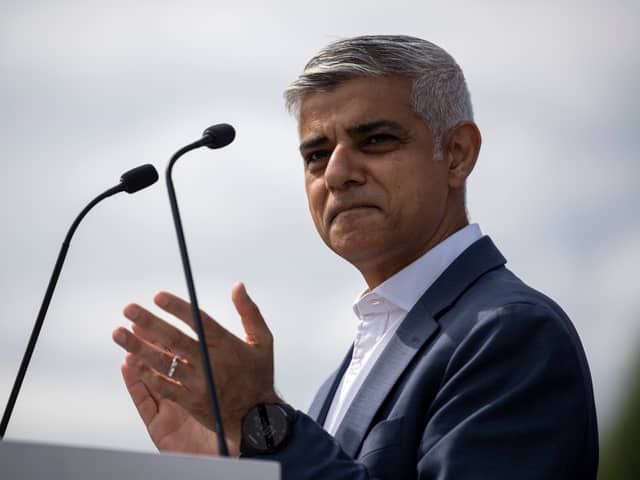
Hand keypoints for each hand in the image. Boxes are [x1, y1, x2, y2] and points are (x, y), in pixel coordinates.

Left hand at [112, 282, 279, 455]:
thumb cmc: (259, 374)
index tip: (157, 296)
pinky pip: (163, 386)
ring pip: (163, 362)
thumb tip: (238, 285)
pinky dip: (146, 373)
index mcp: (227, 345)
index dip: (177, 308)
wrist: (259, 418)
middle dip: (149, 322)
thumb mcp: (263, 341)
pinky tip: (130, 360)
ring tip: (118, 333)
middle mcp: (211, 363)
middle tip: (128, 309)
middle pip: (174, 340)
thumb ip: (249, 312)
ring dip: (138, 346)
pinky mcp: (190, 401)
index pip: (198, 321)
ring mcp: (199, 384)